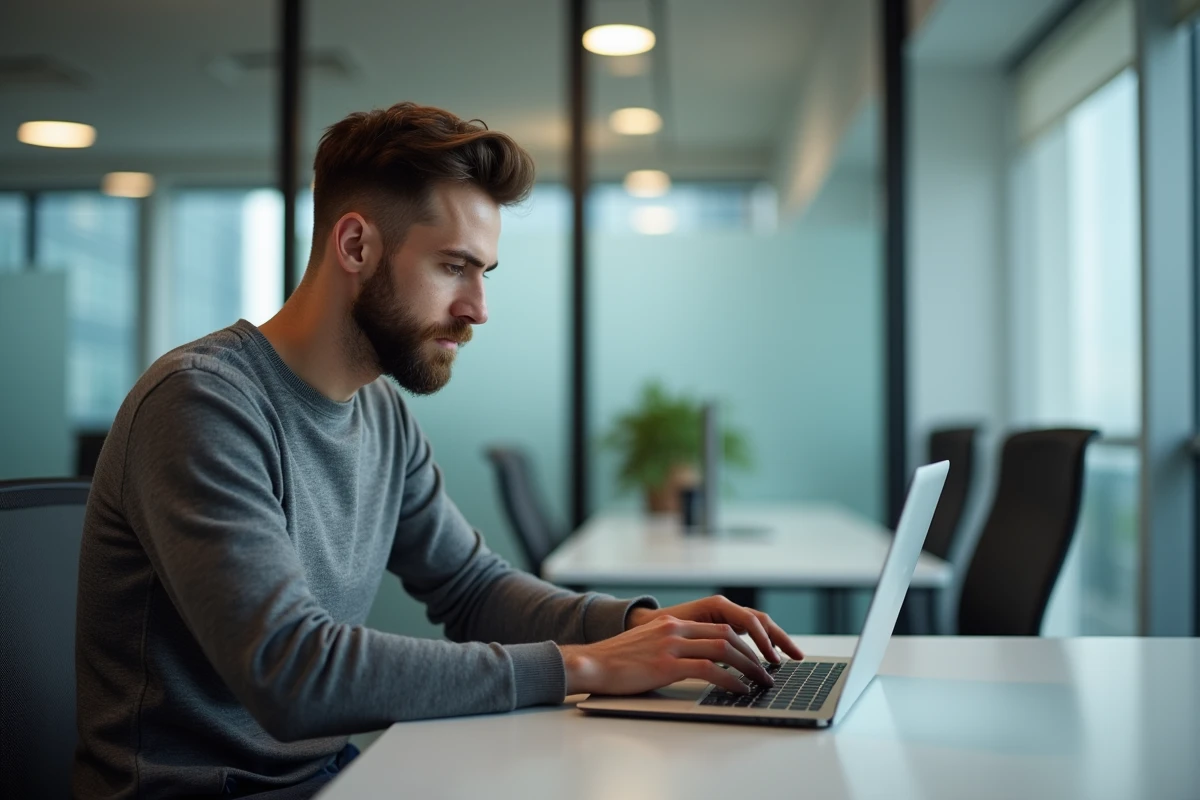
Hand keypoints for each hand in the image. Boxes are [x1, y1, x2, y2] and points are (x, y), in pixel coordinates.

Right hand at [560, 615, 775, 695]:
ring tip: (761, 681)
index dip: (744, 642)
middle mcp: (675, 628)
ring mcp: (671, 645)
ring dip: (749, 666)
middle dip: (753, 653)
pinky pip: (709, 669)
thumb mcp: (648, 645)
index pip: (719, 626)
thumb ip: (672, 647)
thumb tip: (698, 662)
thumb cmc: (616, 662)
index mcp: (672, 623)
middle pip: (727, 634)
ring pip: (724, 648)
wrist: (591, 664)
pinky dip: (730, 679)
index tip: (758, 656)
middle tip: (768, 670)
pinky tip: (739, 689)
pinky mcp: (667, 664)